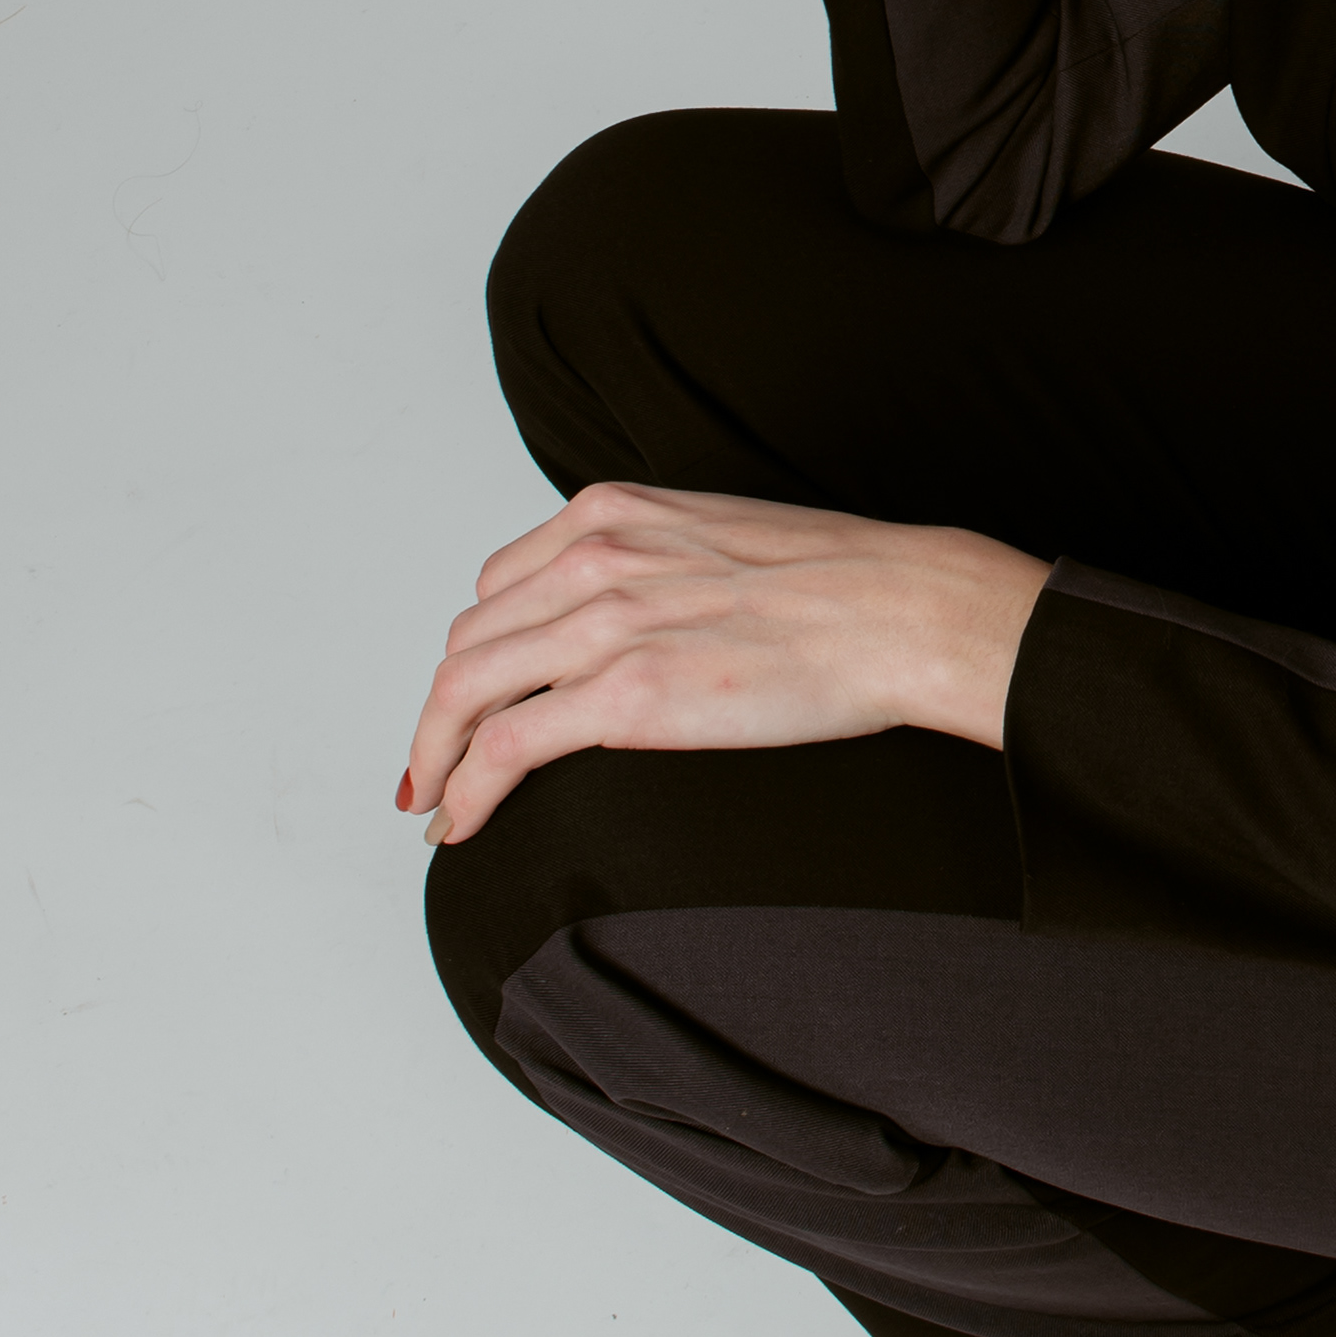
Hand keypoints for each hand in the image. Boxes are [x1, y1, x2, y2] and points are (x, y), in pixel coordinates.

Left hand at [400, 481, 1052, 849]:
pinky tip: (458, 822)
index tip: (470, 700)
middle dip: (439, 712)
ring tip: (433, 802)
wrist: (901, 609)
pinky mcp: (625, 696)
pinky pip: (503, 748)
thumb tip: (634, 622)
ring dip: (433, 757)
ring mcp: (604, 624)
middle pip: (469, 642)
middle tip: (434, 765)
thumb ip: (656, 566)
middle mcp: (593, 558)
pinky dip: (463, 789)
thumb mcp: (719, 538)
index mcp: (613, 514)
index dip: (474, 654)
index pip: (499, 588)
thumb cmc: (840, 584)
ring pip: (464, 694)